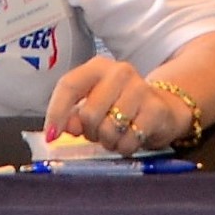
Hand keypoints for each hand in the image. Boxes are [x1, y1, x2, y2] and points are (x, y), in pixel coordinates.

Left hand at [43, 57, 187, 151]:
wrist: (162, 108)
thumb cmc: (119, 108)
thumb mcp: (92, 108)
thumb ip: (72, 116)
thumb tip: (63, 128)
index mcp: (98, 67)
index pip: (69, 85)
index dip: (56, 112)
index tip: (52, 136)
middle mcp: (120, 72)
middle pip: (88, 114)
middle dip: (90, 132)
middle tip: (100, 133)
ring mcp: (141, 88)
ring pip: (109, 128)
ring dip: (109, 141)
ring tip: (117, 135)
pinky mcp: (156, 109)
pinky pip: (129, 140)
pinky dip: (125, 147)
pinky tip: (131, 138)